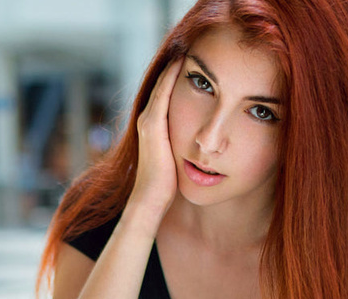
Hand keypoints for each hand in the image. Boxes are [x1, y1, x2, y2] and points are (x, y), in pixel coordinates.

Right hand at [129, 58, 183, 222]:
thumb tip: (199, 145)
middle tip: (188, 50)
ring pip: (162, 85)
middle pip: (162, 86)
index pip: (165, 95)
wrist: (152, 198)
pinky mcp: (152, 124)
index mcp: (153, 127)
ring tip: (186, 50)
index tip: (193, 66)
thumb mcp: (176, 159)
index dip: (176, 79)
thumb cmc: (167, 185)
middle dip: (174, 69)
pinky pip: (164, 93)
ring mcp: (148, 121)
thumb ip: (182, 146)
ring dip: (172, 67)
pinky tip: (182, 63)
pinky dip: (171, 76)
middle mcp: (147, 120)